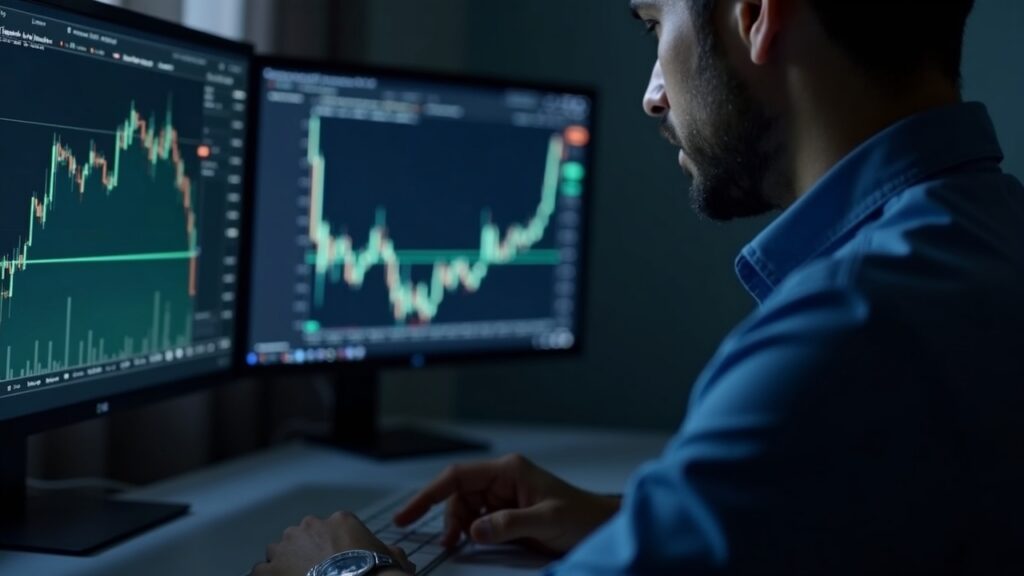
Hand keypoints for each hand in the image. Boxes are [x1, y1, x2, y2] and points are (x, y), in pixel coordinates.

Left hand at [252, 511, 413, 575]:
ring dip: (284, 565)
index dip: (333, 550)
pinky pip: (261, 570)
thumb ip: (392, 553)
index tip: (337, 565)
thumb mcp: (393, 559)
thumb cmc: (375, 573)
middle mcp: (310, 526)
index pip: (331, 530)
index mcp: (341, 520)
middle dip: (306, 554)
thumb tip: (401, 558)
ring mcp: (287, 547)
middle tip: (316, 575)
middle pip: (303, 537)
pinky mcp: (269, 570)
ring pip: (279, 552)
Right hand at [394, 453, 619, 555]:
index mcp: (508, 471)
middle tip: (446, 543)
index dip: (428, 495)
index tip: (406, 515)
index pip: (457, 477)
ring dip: (458, 528)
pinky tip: (472, 544)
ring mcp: (504, 496)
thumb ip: (509, 524)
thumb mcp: (547, 520)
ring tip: (458, 545)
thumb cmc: (581, 515)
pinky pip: (477, 521)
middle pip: (457, 496)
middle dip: (447, 519)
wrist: (601, 527)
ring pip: (464, 511)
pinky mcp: (506, 513)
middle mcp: (502, 480)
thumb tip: (474, 530)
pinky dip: (470, 534)